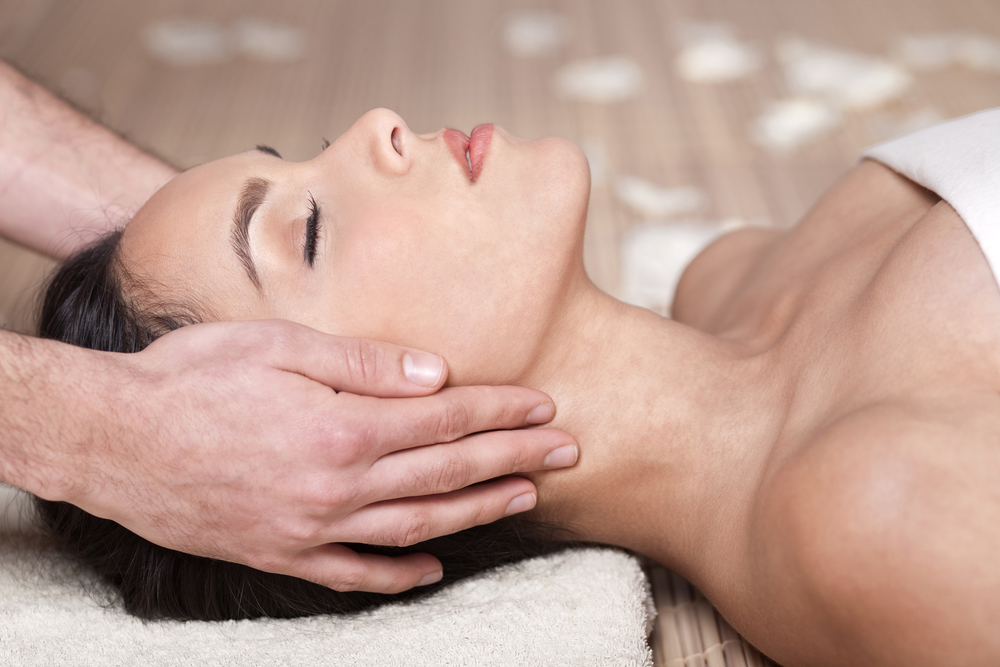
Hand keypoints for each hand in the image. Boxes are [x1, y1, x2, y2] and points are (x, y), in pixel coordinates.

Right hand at [63, 320, 576, 593]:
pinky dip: (398, 576)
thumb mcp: (277, 344)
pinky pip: (352, 575)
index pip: (445, 418)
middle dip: (514, 458)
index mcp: (341, 428)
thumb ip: (363, 363)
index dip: (501, 409)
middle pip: (446, 473)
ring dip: (476, 512)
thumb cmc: (192, 377)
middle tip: (568, 452)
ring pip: (415, 527)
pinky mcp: (280, 554)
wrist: (111, 438)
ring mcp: (310, 528)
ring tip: (525, 498)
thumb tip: (436, 373)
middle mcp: (336, 486)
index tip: (545, 406)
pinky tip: (434, 569)